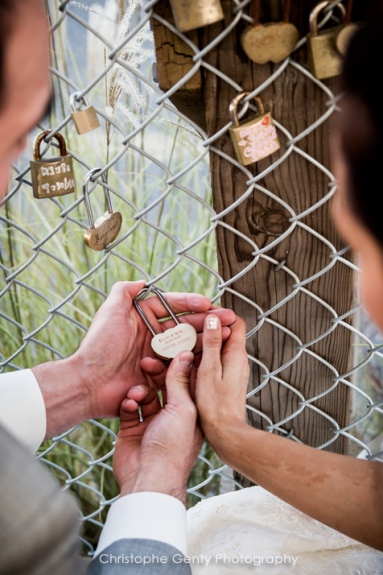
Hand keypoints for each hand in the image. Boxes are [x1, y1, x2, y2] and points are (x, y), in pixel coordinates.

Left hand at [74, 281, 234, 418]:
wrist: (88, 383)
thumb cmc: (99, 346)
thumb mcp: (110, 311)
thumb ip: (124, 291)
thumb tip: (142, 280)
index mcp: (143, 319)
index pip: (172, 307)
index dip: (191, 303)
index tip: (207, 303)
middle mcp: (152, 337)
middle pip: (185, 326)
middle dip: (207, 321)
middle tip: (229, 319)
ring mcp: (157, 358)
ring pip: (188, 345)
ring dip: (208, 340)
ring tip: (226, 336)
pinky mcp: (159, 378)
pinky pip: (182, 367)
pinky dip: (198, 362)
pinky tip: (213, 357)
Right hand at [113, 351, 202, 503]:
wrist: (149, 480)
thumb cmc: (173, 449)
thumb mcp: (182, 409)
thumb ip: (180, 382)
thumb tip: (185, 355)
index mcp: (190, 411)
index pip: (186, 381)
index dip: (178, 364)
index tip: (170, 347)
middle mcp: (172, 416)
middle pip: (163, 385)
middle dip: (155, 373)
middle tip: (146, 361)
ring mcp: (152, 422)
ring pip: (145, 394)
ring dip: (140, 389)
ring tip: (137, 392)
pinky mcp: (132, 429)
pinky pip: (129, 408)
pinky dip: (128, 402)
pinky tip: (129, 403)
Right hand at [194, 314, 249, 455]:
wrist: (224, 435)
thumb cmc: (216, 406)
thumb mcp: (209, 370)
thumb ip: (212, 344)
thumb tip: (214, 318)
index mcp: (236, 354)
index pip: (234, 322)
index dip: (219, 314)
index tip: (200, 312)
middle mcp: (236, 360)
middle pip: (222, 334)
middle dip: (203, 328)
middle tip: (182, 327)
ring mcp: (229, 371)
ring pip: (213, 349)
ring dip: (197, 344)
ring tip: (176, 344)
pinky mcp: (221, 381)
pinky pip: (210, 362)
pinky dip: (197, 359)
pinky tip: (180, 363)